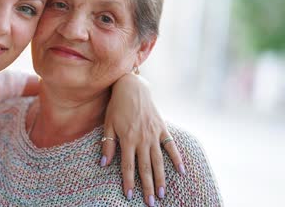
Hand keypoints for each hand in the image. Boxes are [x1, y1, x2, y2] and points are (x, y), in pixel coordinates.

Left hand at [101, 73, 184, 205]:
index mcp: (127, 139)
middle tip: (150, 202)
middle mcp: (142, 139)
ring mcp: (154, 134)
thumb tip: (103, 163)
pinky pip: (170, 146)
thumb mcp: (108, 124)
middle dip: (147, 186)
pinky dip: (176, 158)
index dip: (128, 181)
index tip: (130, 195)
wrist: (133, 88)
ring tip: (162, 194)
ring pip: (158, 161)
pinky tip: (181, 171)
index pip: (127, 166)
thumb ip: (108, 144)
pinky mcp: (162, 129)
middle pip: (145, 168)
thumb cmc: (117, 106)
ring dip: (160, 178)